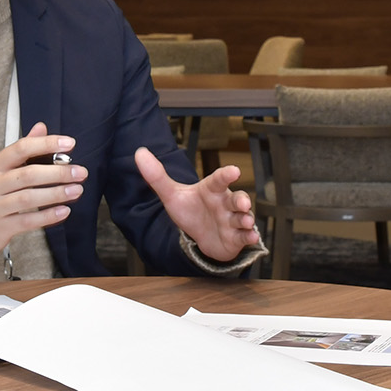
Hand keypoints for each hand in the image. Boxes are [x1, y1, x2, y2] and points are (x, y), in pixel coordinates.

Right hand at [0, 123, 86, 257]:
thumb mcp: (0, 169)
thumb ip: (22, 150)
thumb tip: (42, 127)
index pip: (21, 148)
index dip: (46, 144)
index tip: (69, 144)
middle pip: (28, 175)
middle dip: (58, 172)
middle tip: (80, 172)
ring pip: (29, 198)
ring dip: (57, 193)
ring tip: (77, 190)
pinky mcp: (0, 227)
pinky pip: (28, 221)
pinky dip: (48, 216)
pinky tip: (64, 210)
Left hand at [134, 147, 259, 261]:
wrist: (200, 237)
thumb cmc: (191, 211)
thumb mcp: (172, 196)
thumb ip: (157, 177)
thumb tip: (139, 152)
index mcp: (212, 190)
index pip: (219, 180)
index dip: (226, 175)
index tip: (234, 171)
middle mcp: (225, 203)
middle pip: (237, 199)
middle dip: (242, 201)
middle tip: (242, 203)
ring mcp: (233, 220)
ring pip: (243, 217)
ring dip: (246, 219)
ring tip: (247, 221)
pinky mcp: (237, 237)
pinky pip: (245, 236)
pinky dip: (249, 237)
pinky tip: (250, 237)